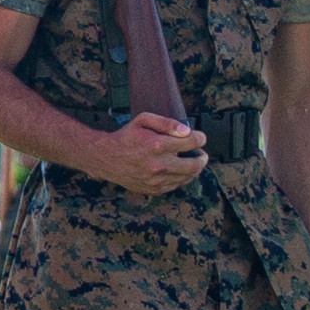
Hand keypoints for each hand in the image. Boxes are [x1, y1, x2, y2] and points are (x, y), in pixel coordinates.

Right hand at [92, 113, 209, 198]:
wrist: (107, 158)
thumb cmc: (127, 137)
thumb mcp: (143, 120)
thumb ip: (167, 123)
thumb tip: (187, 131)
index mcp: (158, 145)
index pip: (192, 142)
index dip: (200, 138)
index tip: (200, 137)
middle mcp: (159, 165)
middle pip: (195, 164)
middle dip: (202, 157)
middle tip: (201, 153)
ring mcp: (158, 180)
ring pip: (188, 176)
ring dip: (194, 168)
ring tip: (191, 160)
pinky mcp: (155, 189)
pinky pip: (178, 184)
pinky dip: (182, 177)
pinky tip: (179, 169)